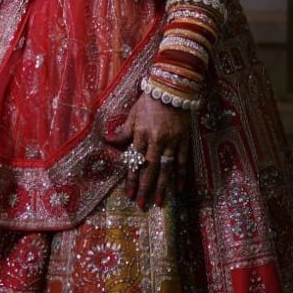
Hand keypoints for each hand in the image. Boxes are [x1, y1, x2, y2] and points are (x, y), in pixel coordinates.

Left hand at [110, 93, 190, 208]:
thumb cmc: (149, 100)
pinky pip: (183, 160)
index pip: (135, 161)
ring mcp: (172, 141)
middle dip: (145, 188)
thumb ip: (123, 132)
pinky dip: (181, 174)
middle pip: (150, 168)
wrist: (173, 87)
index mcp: (141, 134)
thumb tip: (108, 142)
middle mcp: (156, 140)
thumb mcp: (133, 114)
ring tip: (160, 202)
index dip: (131, 179)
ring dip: (163, 186)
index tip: (128, 194)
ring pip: (167, 168)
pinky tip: (179, 188)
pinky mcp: (184, 139)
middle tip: (141, 205)